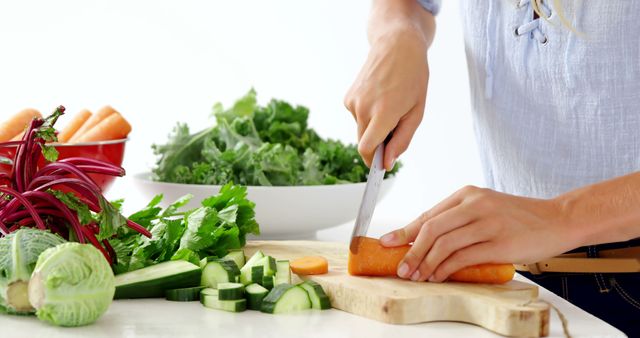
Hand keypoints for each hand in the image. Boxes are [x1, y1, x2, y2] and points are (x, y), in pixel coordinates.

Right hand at [344, 26, 428, 169]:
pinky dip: (368, 115)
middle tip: (396, 127)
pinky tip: (379, 97)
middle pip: (363, 142)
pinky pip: (357, 117)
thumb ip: (401, 140)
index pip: (366, 149)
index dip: (372, 161)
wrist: (397, 46)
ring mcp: (352, 102)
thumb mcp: (416, 112)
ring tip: (389, 105)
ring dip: (373, 127)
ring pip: (361, 130)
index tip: (380, 167)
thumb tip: (387, 162)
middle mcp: (363, 108)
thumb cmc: (412, 78)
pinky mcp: (348, 97)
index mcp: (383, 113)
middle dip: (377, 144)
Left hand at [380, 186, 577, 281]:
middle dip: (410, 251)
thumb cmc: (517, 218)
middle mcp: (474, 204)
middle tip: (401, 268)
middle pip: (431, 229)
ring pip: (444, 244)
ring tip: (417, 276)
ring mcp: (487, 222)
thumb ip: (457, 221)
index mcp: (467, 194)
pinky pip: (463, 257)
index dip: (404, 232)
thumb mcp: (484, 210)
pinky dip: (446, 269)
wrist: (557, 219)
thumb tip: (423, 243)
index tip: (387, 244)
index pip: (428, 215)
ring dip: (425, 263)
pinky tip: (438, 276)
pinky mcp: (499, 242)